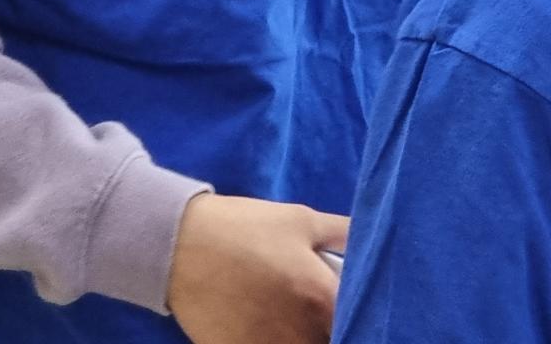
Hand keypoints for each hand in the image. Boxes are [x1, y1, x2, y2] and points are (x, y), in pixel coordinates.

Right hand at [167, 192, 351, 343]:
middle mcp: (299, 332)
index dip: (363, 316)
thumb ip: (343, 233)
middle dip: (333, 329)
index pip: (360, 323)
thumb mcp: (301, 220)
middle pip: (332, 341)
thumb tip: (372, 239)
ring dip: (304, 338)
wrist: (178, 244)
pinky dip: (273, 343)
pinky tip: (268, 328)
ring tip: (293, 318)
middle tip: (323, 312)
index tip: (358, 308)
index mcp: (321, 296)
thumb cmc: (244, 228)